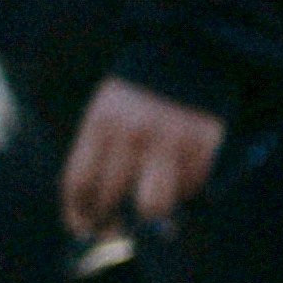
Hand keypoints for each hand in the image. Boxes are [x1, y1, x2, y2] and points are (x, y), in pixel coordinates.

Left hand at [58, 81, 224, 242]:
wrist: (190, 51)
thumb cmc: (140, 92)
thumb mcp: (108, 111)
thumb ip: (101, 152)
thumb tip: (98, 209)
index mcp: (101, 123)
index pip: (79, 182)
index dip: (77, 212)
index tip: (81, 228)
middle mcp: (133, 133)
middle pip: (111, 197)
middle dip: (108, 223)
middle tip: (111, 232)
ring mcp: (170, 140)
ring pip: (153, 204)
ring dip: (149, 219)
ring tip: (148, 220)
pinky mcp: (204, 144)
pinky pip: (190, 188)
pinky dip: (185, 194)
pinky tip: (180, 187)